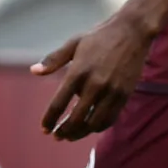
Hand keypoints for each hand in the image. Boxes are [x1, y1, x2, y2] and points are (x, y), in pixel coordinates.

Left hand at [31, 14, 153, 140]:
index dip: (49, 120)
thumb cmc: (100, 36)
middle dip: (64, 131)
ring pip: (94, 123)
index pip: (58, 104)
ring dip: (81, 133)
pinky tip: (91, 126)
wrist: (133, 31)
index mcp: (78, 71)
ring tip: (72, 135)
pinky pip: (110, 118)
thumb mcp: (74, 43)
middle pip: (76, 118)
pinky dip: (99, 126)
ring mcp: (112, 90)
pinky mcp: (125, 93)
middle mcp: (95, 83)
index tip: (44, 129)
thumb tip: (34, 71)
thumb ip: (53, 59)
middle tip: (58, 135)